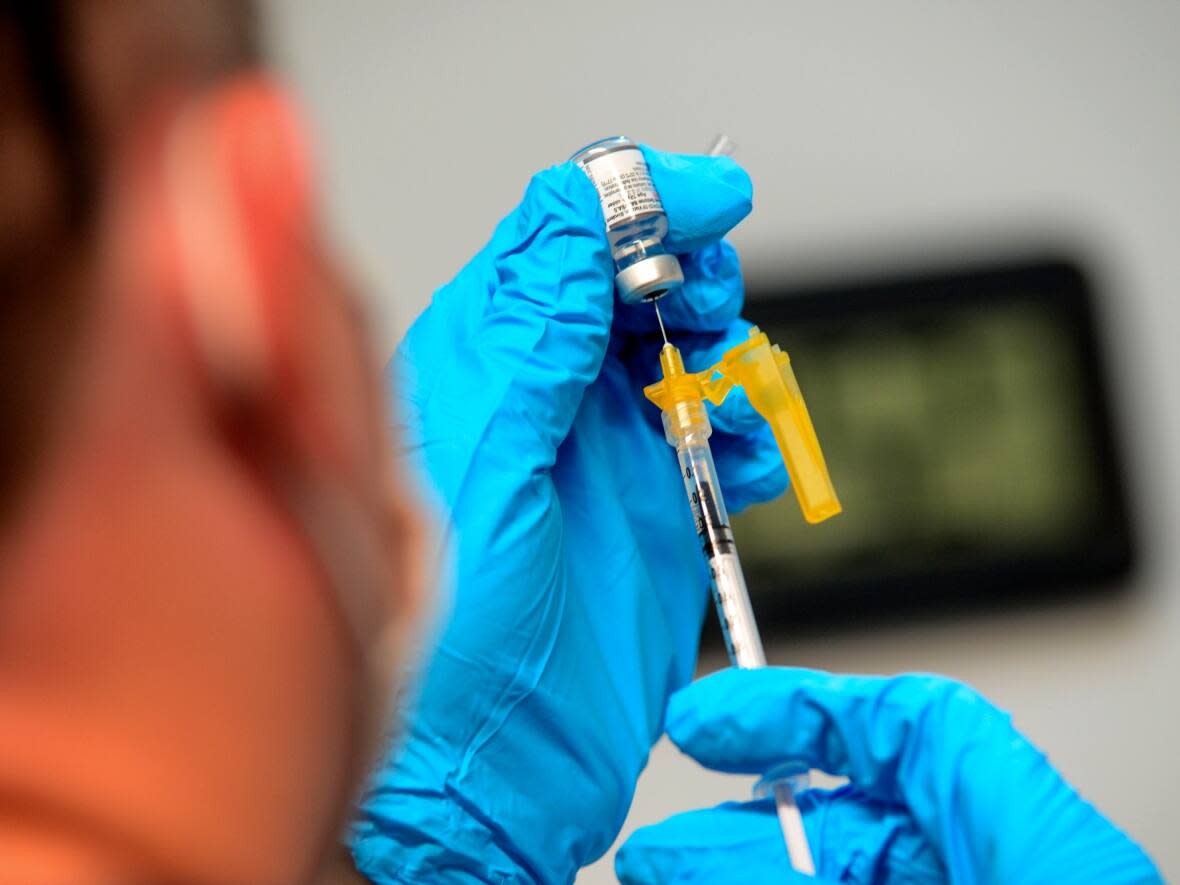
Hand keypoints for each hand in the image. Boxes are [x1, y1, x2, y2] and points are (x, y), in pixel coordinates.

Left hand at [350, 148, 788, 883]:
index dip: (634, 203)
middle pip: (626, 279)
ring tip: (727, 395)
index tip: (707, 202)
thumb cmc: (446, 648)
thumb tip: (577, 227)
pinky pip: (712, 432)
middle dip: (684, 274)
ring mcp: (597, 452)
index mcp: (477, 369)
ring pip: (677, 349)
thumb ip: (530, 346)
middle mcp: (538, 399)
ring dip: (722, 352)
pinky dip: (745, 428)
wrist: (483, 780)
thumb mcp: (484, 476)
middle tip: (706, 308)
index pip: (555, 236)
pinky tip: (745, 455)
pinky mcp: (647, 507)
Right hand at [616, 668, 1161, 883]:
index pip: (922, 727)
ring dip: (751, 865)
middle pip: (868, 811)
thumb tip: (682, 851)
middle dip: (751, 825)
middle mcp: (1005, 869)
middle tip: (660, 850)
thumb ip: (808, 871)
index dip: (803, 703)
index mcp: (1044, 847)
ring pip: (851, 868)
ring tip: (666, 874)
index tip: (708, 718)